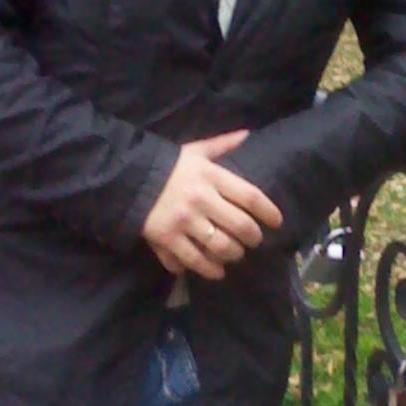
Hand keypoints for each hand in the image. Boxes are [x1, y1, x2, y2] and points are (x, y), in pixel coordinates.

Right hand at [141, 130, 282, 279]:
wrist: (128, 180)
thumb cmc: (167, 166)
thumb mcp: (195, 151)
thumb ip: (222, 145)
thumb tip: (247, 134)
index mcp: (210, 176)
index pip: (250, 196)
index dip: (269, 211)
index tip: (276, 222)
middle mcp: (201, 199)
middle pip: (241, 226)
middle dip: (253, 238)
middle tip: (254, 241)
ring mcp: (184, 222)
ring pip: (222, 247)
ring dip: (234, 255)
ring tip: (235, 254)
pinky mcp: (167, 239)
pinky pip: (195, 261)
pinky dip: (210, 269)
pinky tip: (216, 270)